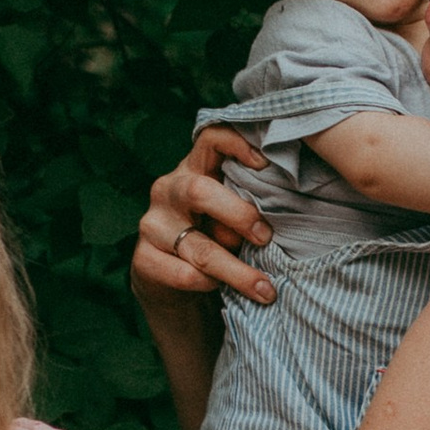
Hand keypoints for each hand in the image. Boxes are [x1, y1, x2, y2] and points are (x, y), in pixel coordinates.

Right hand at [131, 125, 278, 306]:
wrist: (171, 283)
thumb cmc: (213, 238)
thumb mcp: (230, 214)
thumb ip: (248, 203)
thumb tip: (285, 212)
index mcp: (194, 169)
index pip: (210, 139)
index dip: (236, 144)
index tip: (265, 163)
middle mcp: (168, 190)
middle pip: (199, 191)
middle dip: (238, 215)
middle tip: (266, 237)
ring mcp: (152, 224)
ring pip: (199, 247)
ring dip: (237, 271)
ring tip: (266, 289)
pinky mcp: (143, 259)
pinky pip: (184, 274)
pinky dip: (210, 284)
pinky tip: (223, 290)